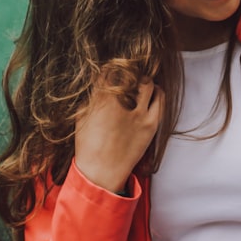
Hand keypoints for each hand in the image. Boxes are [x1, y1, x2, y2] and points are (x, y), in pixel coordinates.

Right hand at [73, 78, 163, 192]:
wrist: (102, 173)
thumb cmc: (88, 145)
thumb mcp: (81, 117)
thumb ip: (91, 96)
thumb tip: (101, 81)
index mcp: (100, 100)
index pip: (109, 71)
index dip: (110, 68)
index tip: (111, 70)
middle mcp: (120, 104)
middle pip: (130, 72)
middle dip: (128, 72)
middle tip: (126, 75)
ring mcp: (138, 114)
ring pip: (146, 82)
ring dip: (142, 80)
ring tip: (138, 84)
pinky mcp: (151, 124)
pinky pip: (160, 98)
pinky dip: (156, 91)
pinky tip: (151, 93)